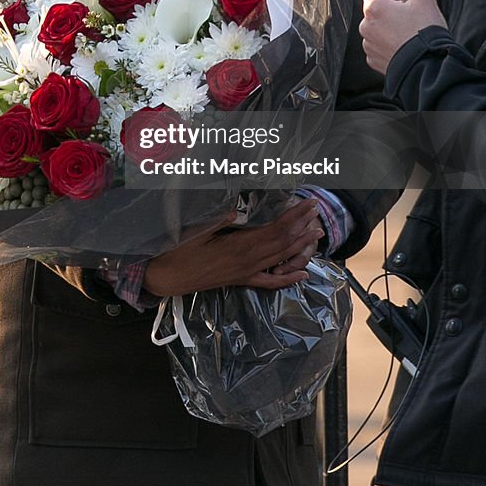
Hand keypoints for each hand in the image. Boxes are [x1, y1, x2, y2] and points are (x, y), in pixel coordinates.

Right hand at [142, 196, 323, 296]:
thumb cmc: (180, 250)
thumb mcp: (198, 231)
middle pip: (283, 242)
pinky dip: (288, 278)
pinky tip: (303, 274)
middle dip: (301, 226)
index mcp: (239, 246)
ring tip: (316, 233)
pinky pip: (269, 281)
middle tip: (316, 210)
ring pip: (280, 259)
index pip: (275, 229)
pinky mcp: (242, 281)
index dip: (293, 216)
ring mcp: (247, 273)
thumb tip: (237, 209)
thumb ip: (219, 220)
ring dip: (300, 246)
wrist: (168, 277)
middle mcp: (248, 261)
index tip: (307, 204)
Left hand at [359, 0, 446, 73]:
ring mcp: (368, 44)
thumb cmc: (426, 34)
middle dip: (393, 0)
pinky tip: (407, 42)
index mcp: (373, 8)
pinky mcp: (374, 59)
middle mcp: (365, 25)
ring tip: (412, 27)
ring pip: (377, 23)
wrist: (428, 69)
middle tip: (413, 6)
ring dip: (392, 20)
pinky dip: (391, 38)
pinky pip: (379, 41)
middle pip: (375, 3)